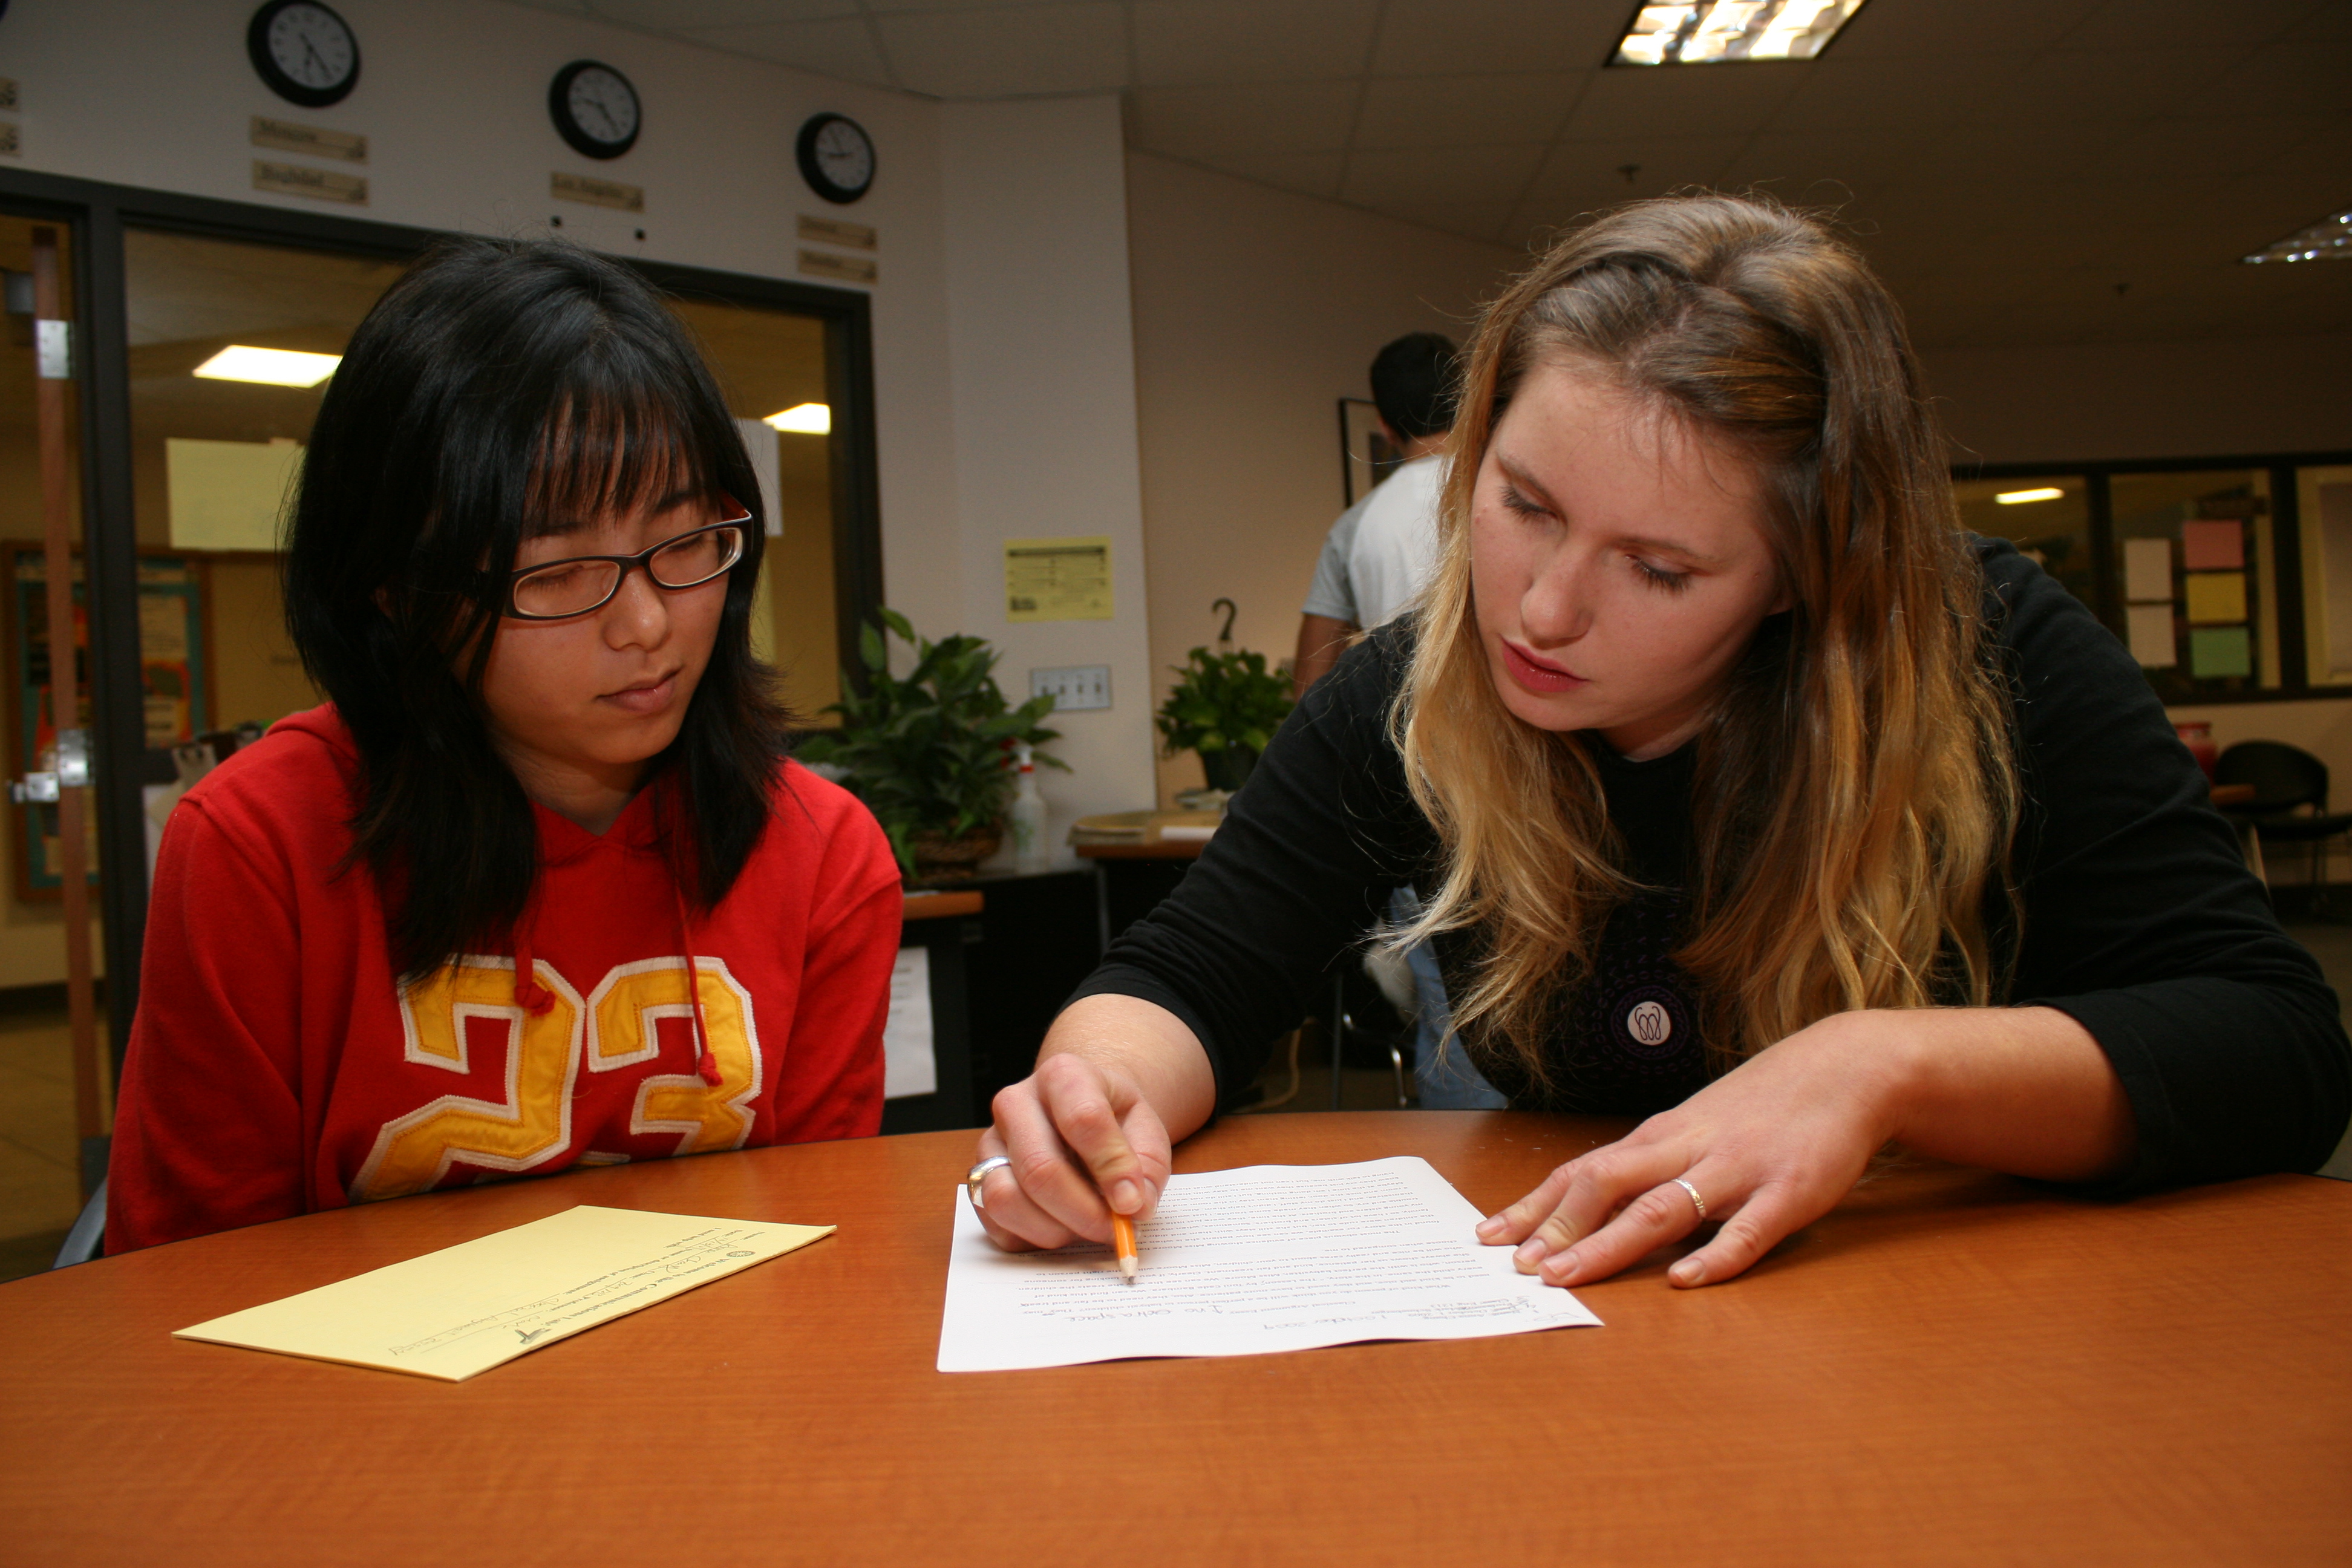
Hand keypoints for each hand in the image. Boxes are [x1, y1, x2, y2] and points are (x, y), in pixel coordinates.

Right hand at [970, 1051, 1174, 1252]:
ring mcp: (990, 1142)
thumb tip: (1132, 1206)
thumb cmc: (1114, 1122)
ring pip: (1005, 1198)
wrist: (1080, 1114)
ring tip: (1085, 1228)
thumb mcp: (1145, 1130)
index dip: (1111, 1169)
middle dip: (1082, 1212)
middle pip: (1040, 1167)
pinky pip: (995, 1223)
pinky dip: (1032, 1238)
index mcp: (1063, 1076)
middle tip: (1111, 1229)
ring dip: (1054, 1229)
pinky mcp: (978, 1179)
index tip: (1132, 1203)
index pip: (1084, 1119)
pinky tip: (1060, 1227)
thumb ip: (1146, 1167)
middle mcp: (1016, 1103)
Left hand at [1474, 1012, 1904, 1287]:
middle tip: (1520, 1268)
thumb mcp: (1695, 1128)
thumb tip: (1592, 1210)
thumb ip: (1651, 1167)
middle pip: (1607, 1185)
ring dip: (1610, 1244)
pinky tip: (1684, 1279)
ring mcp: (1737, 1170)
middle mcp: (1687, 1149)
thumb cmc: (1760, 1106)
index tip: (1489, 1237)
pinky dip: (1713, 1254)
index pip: (1582, 1172)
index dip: (1534, 1205)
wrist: (1846, 1069)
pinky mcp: (1789, 1192)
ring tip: (1569, 1277)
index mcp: (1660, 1137)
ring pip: (1662, 1208)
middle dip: (1557, 1227)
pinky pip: (1746, 1230)